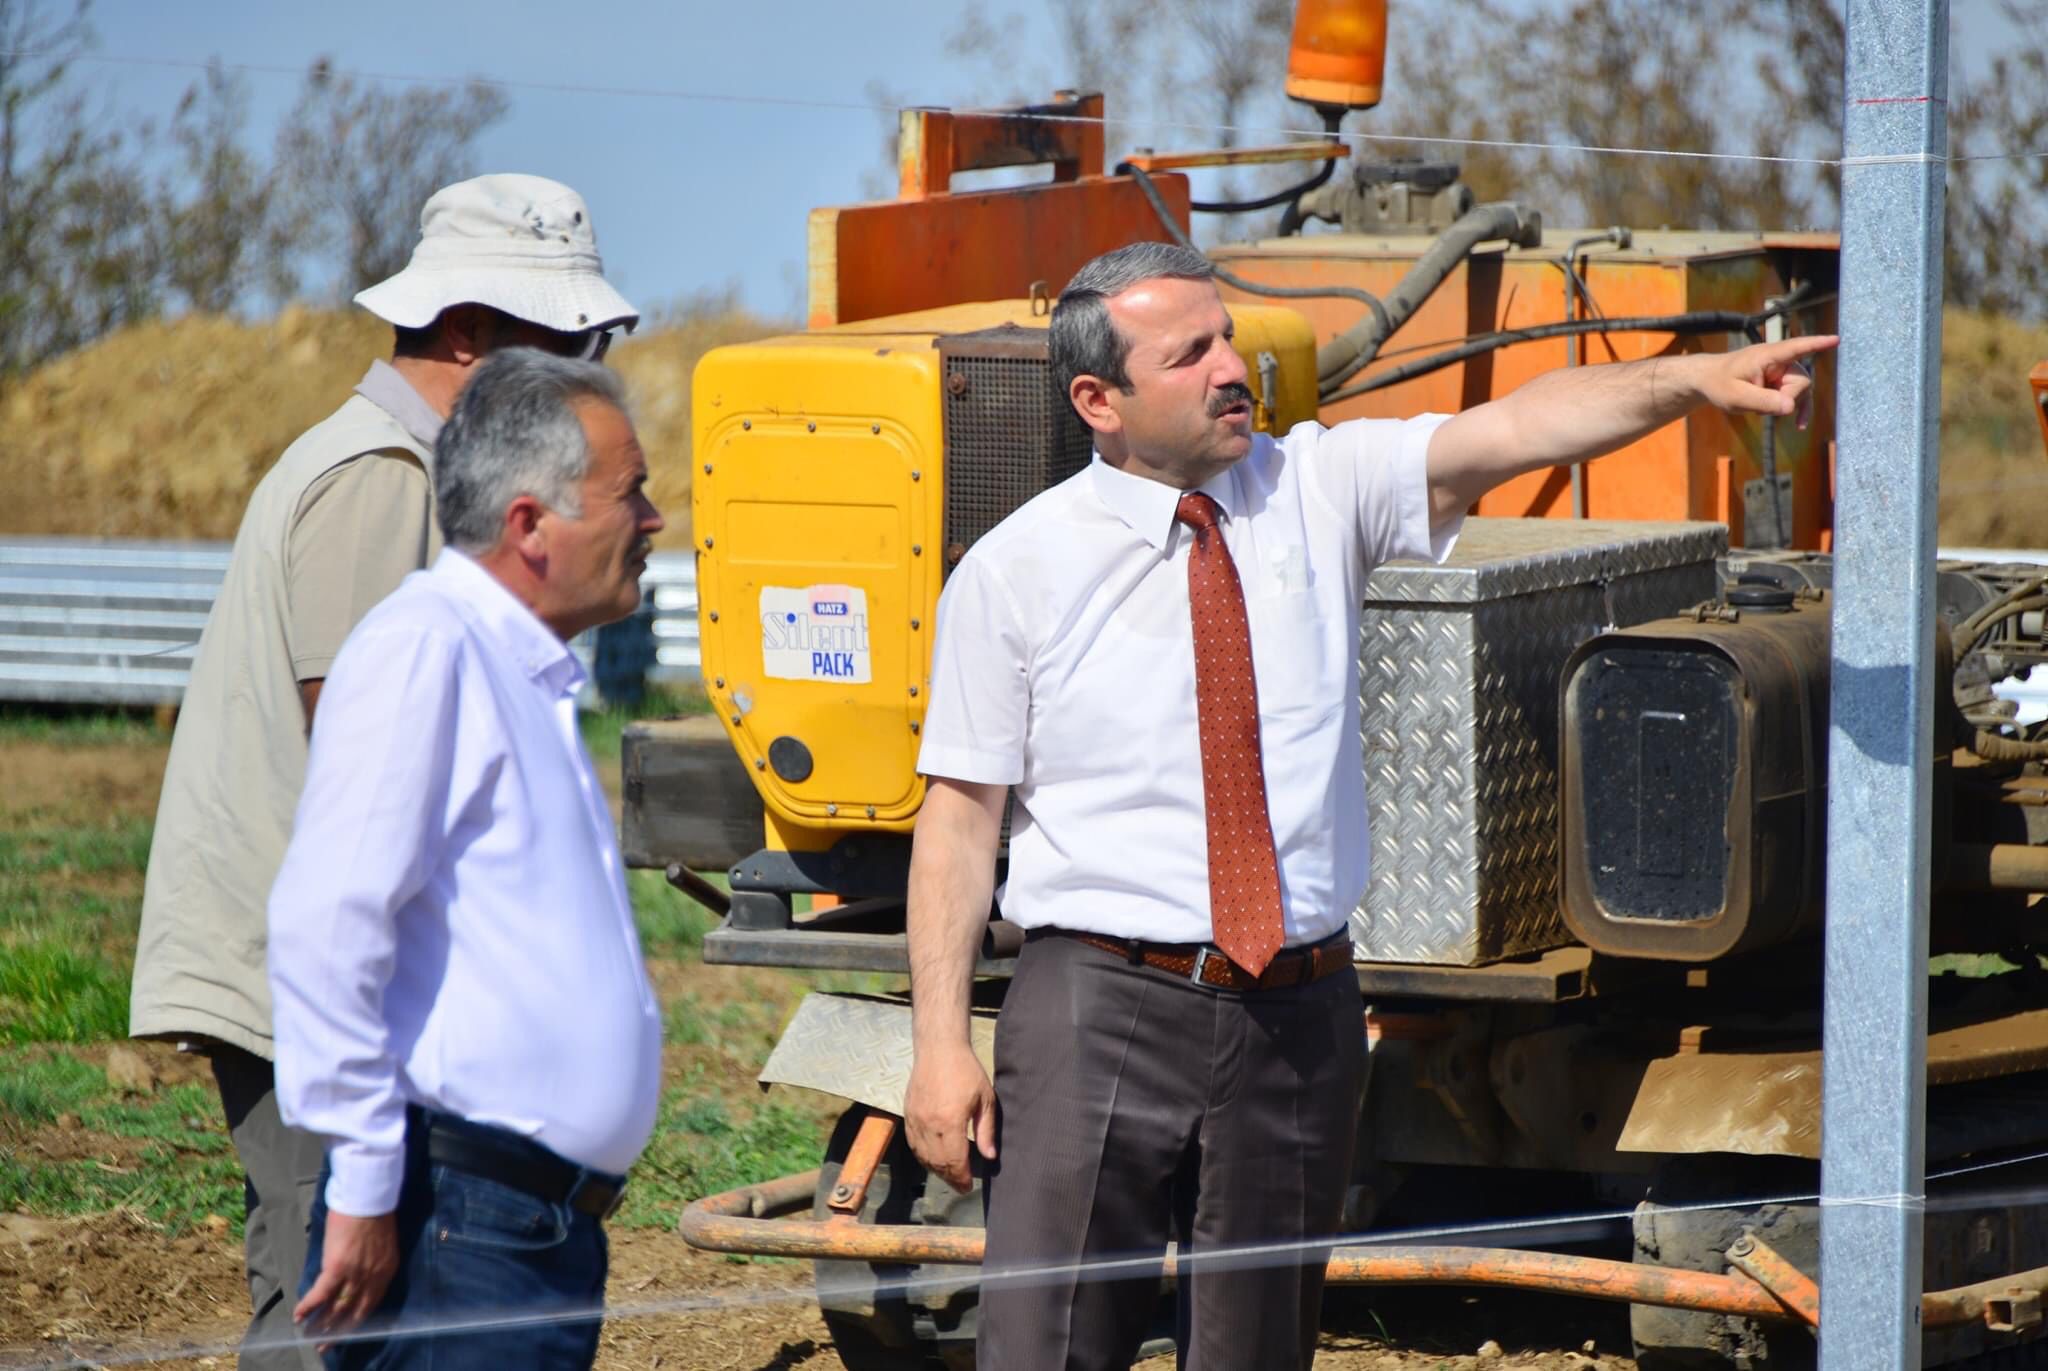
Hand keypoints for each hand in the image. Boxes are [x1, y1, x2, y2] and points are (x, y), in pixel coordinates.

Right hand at [295, 1208, 398, 1343]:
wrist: (368, 1196)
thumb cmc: (375, 1212)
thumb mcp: (381, 1243)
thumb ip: (371, 1262)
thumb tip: (355, 1274)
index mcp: (387, 1271)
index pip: (372, 1304)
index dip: (357, 1320)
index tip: (347, 1332)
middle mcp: (374, 1278)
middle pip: (356, 1313)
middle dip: (340, 1332)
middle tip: (325, 1346)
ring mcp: (356, 1274)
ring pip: (337, 1308)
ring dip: (322, 1325)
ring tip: (310, 1338)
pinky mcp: (338, 1268)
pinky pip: (321, 1294)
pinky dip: (309, 1307)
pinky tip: (298, 1316)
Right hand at [904, 1041, 996, 1192]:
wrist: (938, 1049)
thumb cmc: (966, 1071)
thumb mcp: (985, 1099)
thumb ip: (986, 1130)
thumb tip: (989, 1156)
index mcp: (950, 1122)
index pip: (955, 1160)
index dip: (962, 1177)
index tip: (969, 1186)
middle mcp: (929, 1125)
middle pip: (938, 1162)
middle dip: (950, 1178)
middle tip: (961, 1186)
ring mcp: (915, 1120)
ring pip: (923, 1156)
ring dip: (936, 1170)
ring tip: (949, 1176)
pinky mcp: (907, 1115)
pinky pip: (913, 1145)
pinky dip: (923, 1157)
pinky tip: (933, 1161)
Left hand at [1696, 334, 1838, 428]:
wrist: (1709, 381)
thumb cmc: (1719, 384)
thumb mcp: (1736, 396)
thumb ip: (1763, 401)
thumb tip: (1791, 407)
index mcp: (1767, 356)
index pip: (1796, 348)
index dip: (1816, 344)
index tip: (1835, 339)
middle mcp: (1779, 360)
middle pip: (1801, 381)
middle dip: (1786, 399)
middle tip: (1759, 406)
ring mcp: (1781, 371)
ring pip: (1799, 391)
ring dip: (1783, 405)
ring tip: (1758, 409)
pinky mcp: (1781, 382)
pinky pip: (1797, 396)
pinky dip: (1797, 409)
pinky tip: (1800, 426)